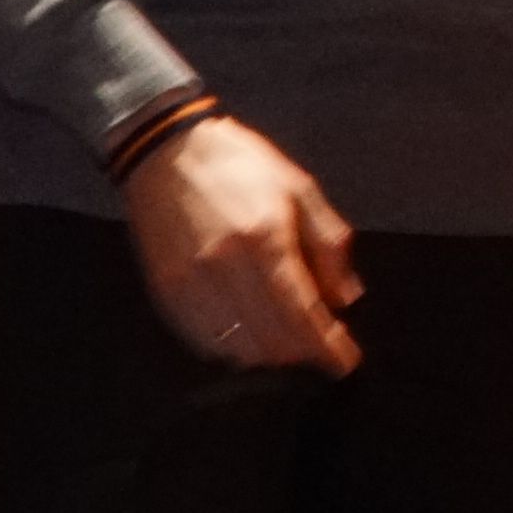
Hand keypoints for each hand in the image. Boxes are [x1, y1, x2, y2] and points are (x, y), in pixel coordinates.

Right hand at [119, 115, 362, 373]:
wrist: (166, 151)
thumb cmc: (240, 165)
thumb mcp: (300, 189)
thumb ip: (328, 244)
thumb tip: (345, 298)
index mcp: (265, 238)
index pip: (303, 314)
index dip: (329, 347)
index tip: (345, 362)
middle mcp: (225, 267)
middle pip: (272, 341)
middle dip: (301, 353)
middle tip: (317, 345)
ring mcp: (191, 283)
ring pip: (238, 349)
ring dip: (268, 353)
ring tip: (283, 339)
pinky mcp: (166, 291)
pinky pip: (204, 341)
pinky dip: (231, 348)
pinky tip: (246, 333)